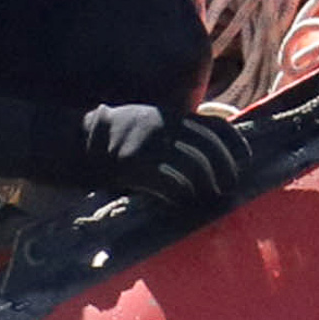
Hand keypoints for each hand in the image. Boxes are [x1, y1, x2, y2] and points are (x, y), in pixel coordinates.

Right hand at [75, 104, 247, 210]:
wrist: (73, 139)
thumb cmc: (111, 139)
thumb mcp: (145, 124)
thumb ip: (171, 135)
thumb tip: (202, 157)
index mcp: (168, 116)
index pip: (213, 126)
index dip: (234, 143)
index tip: (245, 159)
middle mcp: (163, 125)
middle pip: (209, 148)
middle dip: (224, 169)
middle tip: (228, 187)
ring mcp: (149, 143)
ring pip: (194, 165)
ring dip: (206, 186)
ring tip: (209, 198)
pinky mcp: (135, 163)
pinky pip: (169, 181)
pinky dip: (181, 195)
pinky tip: (182, 203)